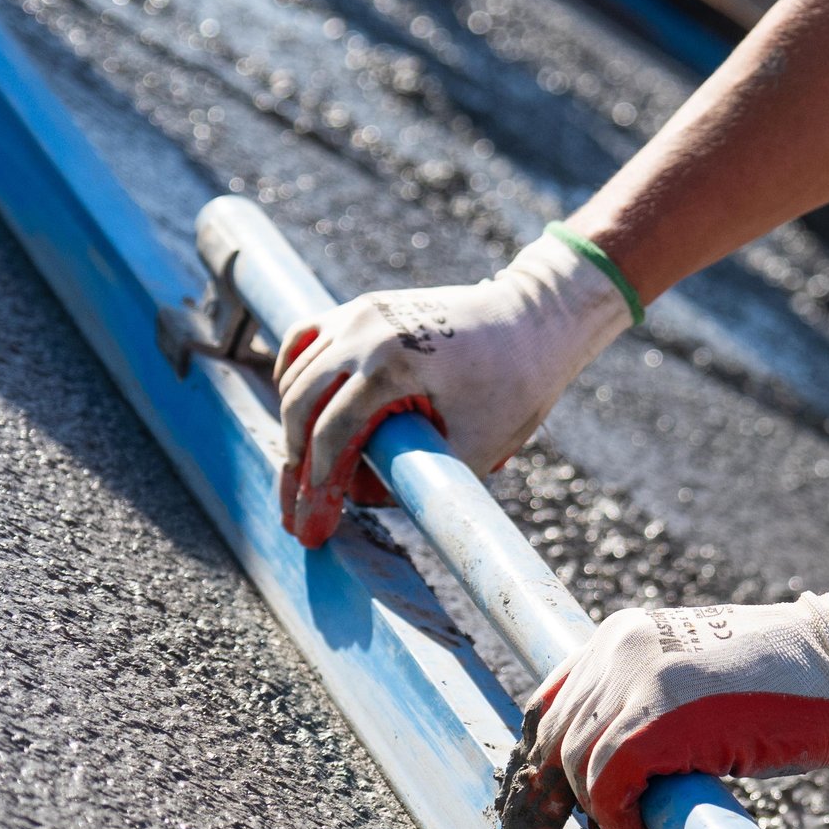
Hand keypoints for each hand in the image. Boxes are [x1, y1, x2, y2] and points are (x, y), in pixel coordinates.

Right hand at [276, 227, 632, 544]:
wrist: (536, 318)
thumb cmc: (517, 384)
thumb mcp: (477, 447)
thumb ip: (419, 478)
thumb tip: (359, 498)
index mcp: (395, 363)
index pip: (332, 430)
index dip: (317, 483)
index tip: (311, 522)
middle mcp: (367, 331)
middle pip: (300, 402)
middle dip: (294, 463)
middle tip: (296, 510)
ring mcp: (361, 313)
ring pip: (296, 373)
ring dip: (292, 424)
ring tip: (299, 473)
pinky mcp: (364, 307)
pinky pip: (307, 338)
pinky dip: (294, 375)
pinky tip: (298, 411)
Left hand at [518, 592, 828, 828]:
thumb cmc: (786, 682)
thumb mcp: (695, 684)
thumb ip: (646, 707)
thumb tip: (603, 777)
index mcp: (624, 635)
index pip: (549, 703)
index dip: (532, 759)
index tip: (528, 803)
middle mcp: (621, 647)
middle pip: (550, 736)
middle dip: (537, 799)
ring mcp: (641, 677)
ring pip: (574, 762)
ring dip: (588, 813)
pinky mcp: (665, 715)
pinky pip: (609, 779)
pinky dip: (616, 818)